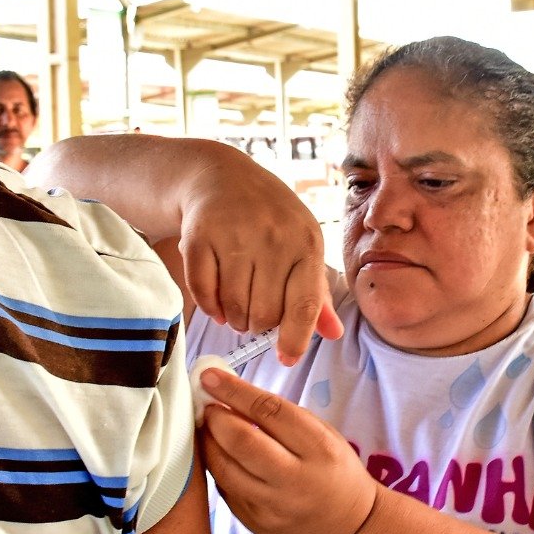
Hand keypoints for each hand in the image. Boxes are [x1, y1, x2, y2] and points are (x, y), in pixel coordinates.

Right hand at [178, 147, 342, 363]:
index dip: (295, 339)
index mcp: (306, 243)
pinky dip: (209, 306)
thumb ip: (315, 293)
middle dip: (258, 327)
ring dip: (233, 318)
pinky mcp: (199, 236)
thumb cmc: (270, 219)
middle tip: (255, 317)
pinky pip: (203, 293)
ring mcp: (234, 235)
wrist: (219, 176)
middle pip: (264, 314)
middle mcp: (273, 237)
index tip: (286, 358)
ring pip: (233, 308)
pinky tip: (216, 300)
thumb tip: (334, 333)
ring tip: (237, 306)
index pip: (304, 305)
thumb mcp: (302, 245)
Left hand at [197, 366, 375, 533]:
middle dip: (216, 417)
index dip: (234, 391)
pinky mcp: (255, 524)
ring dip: (208, 442)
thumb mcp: (324, 436)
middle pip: (242, 442)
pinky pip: (225, 489)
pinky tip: (216, 453)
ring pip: (224, 469)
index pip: (269, 412)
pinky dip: (216, 466)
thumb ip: (283, 418)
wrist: (350, 529)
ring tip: (205, 427)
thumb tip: (233, 397)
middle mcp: (296, 480)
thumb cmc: (336, 472)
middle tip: (205, 403)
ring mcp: (273, 506)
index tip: (210, 376)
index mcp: (319, 449)